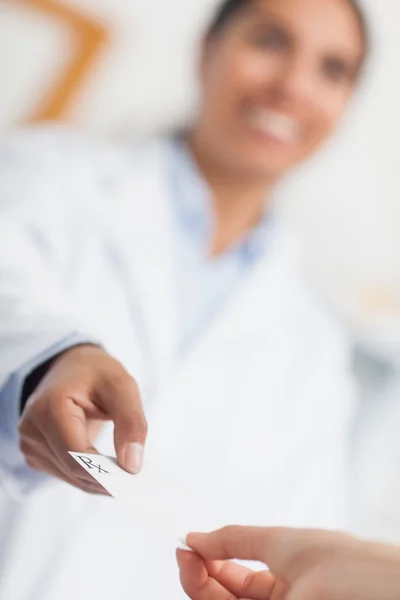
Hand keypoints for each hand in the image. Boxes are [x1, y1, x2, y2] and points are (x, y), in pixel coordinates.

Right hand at [18, 344, 146, 494]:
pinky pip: (66, 475)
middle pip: (73, 470)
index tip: (134, 477)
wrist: (71, 368)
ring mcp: (29, 444)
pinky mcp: (35, 454)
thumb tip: (132, 465)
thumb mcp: (122, 386)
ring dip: (99, 479)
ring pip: (70, 477)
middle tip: (138, 478)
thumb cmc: (96, 374)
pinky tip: (106, 465)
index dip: (105, 471)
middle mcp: (32, 428)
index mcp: (50, 407)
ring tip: (125, 468)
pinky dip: (89, 475)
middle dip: (107, 477)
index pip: (76, 455)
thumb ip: (131, 422)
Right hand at [177, 526, 399, 599]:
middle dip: (199, 572)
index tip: (188, 543)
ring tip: (189, 562)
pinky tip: (201, 579)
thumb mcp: (278, 541)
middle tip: (185, 554)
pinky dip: (212, 597)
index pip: (236, 571)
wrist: (367, 587)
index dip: (210, 556)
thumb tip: (197, 536)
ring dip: (201, 584)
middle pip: (224, 592)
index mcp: (284, 577)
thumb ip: (234, 540)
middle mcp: (277, 599)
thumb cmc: (334, 560)